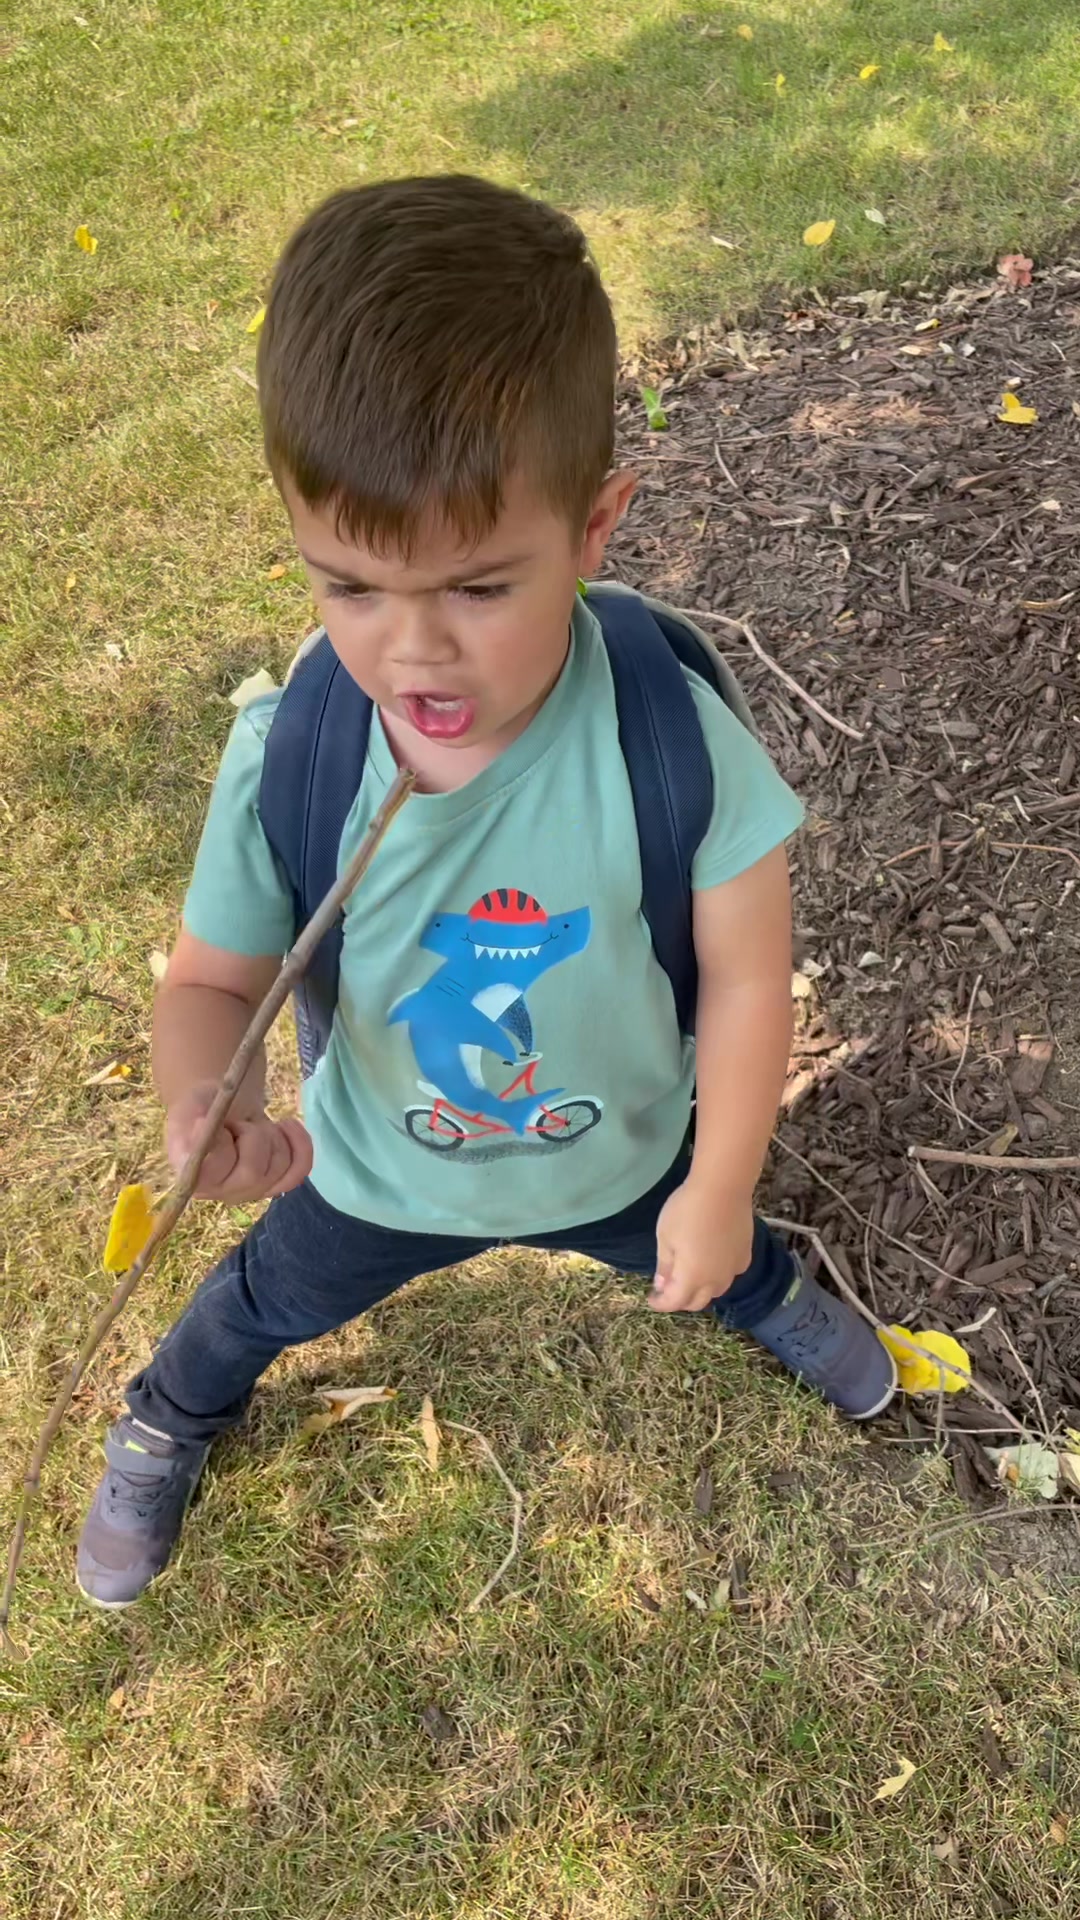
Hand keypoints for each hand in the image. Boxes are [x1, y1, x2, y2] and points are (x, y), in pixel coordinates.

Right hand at [165, 1082, 313, 1202]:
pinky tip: (286, 1125)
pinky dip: (300, 1144)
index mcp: (195, 1178)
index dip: (222, 1142)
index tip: (218, 1124)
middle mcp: (222, 1192)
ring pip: (279, 1168)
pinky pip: (300, 1169)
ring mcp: (253, 1191)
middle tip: (239, 1124)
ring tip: (254, 1125)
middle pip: (253, 1172)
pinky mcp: (277, 1183)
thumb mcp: (191, 1108)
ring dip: (272, 1136)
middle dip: (252, 1136)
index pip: (215, 1170)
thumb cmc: (202, 1107)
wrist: (222, 1107)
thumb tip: (202, 1128)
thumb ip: (190, 1122)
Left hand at [649, 1178, 753, 1313]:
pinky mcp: (745, 1255)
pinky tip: (711, 1263)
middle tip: (668, 1289)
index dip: (661, 1304)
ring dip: (700, 1291)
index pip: (675, 1302)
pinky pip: (729, 1275)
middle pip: (697, 1302)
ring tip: (688, 1278)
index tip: (651, 1298)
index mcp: (692, 1278)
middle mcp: (716, 1280)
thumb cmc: (687, 1210)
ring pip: (716, 1291)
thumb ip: (665, 1265)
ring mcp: (733, 1269)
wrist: (723, 1187)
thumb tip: (663, 1285)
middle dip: (680, 1300)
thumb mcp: (665, 1237)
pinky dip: (717, 1277)